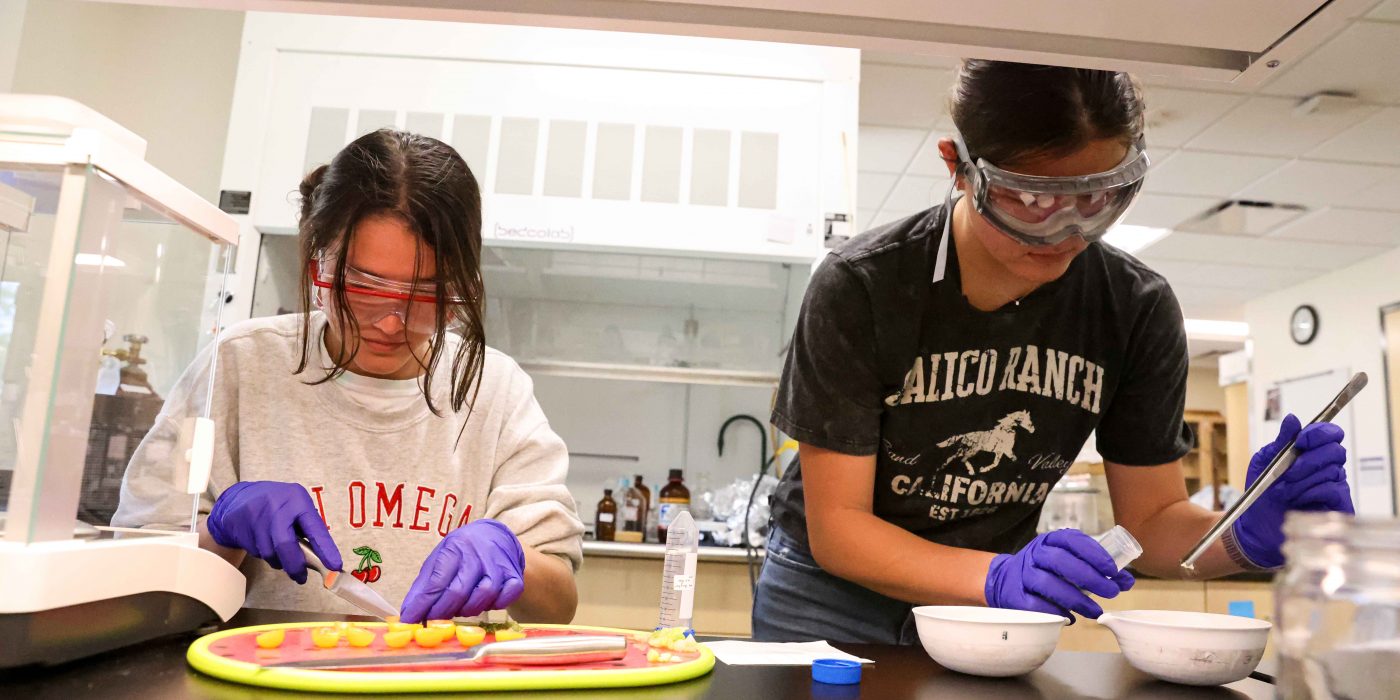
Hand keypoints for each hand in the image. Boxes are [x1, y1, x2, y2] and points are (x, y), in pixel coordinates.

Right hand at [206, 480, 340, 583]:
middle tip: (301, 578)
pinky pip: (256, 553)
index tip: (335, 566)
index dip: (326, 549)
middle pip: (285, 544)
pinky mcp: (240, 529)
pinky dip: (265, 556)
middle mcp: (276, 507)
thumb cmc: (278, 504)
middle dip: (295, 566)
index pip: (314, 528)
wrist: (240, 498)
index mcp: (297, 500)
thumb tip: (321, 557)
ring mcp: (256, 518)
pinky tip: (265, 545)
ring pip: (270, 553)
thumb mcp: (297, 505)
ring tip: (282, 556)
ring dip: (279, 562)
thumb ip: (308, 526)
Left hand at [400, 519, 525, 622]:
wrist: (495, 537)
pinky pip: (505, 599)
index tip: (411, 620)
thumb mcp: (439, 560)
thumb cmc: (462, 553)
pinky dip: (494, 606)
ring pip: (483, 597)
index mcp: (455, 548)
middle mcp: (478, 555)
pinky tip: (485, 603)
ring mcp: (499, 566)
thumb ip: (423, 587)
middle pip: (458, 592)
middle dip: (442, 612)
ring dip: (468, 610)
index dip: (422, 605)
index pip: (436, 581)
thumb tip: (407, 615)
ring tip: (460, 608)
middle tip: (434, 621)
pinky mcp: (514, 576)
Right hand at [984, 529, 1133, 620]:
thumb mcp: (1068, 561)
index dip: (1094, 553)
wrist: (1004, 579)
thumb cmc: (1045, 569)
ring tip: (1096, 611)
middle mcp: (1034, 554)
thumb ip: (1097, 569)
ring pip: (1048, 584)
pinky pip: (1036, 605)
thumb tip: (1126, 581)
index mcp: (1050, 540)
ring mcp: (1023, 574)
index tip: (1113, 569)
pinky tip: (1071, 618)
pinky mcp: (1015, 596)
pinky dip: (1055, 612)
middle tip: (1111, 592)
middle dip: (1089, 578)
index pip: (1072, 541)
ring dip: (1076, 599)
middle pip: (1061, 562)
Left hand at [1231, 414, 1350, 568]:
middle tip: (1288, 473)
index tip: (1300, 441)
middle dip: (1307, 460)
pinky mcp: (1338, 505)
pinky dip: (1311, 493)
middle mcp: (1327, 467)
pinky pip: (1333, 489)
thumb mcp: (1264, 462)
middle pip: (1335, 450)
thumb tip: (1292, 419)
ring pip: (1332, 471)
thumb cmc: (1261, 493)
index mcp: (1311, 453)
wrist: (1256, 526)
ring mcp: (1334, 486)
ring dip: (1302, 481)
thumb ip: (1281, 441)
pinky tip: (1297, 501)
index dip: (1318, 433)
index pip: (1330, 433)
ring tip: (1285, 492)